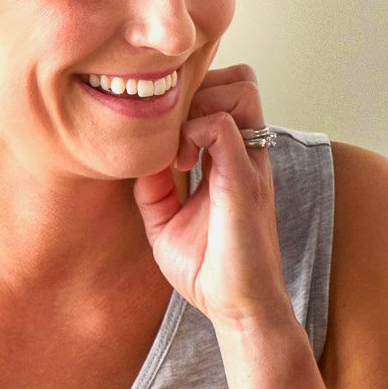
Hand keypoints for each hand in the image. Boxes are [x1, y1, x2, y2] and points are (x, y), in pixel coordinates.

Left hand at [133, 65, 292, 330]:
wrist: (240, 308)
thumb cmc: (211, 270)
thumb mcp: (165, 221)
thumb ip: (154, 187)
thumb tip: (136, 158)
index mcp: (235, 160)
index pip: (227, 94)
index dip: (195, 97)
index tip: (165, 130)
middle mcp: (249, 154)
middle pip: (241, 80)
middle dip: (201, 88)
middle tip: (173, 128)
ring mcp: (251, 164)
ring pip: (240, 89)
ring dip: (202, 105)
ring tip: (179, 146)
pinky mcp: (244, 182)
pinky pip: (223, 128)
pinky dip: (195, 133)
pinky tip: (180, 164)